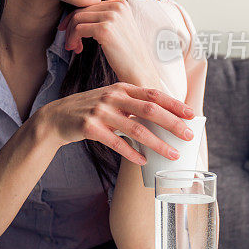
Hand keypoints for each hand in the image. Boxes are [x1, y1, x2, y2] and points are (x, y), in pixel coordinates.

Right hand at [33, 82, 194, 164]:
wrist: (56, 117)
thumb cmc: (89, 110)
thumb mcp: (110, 100)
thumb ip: (132, 104)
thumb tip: (162, 118)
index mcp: (120, 88)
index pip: (152, 94)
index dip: (173, 103)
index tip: (191, 114)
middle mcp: (112, 97)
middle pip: (149, 109)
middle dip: (172, 123)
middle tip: (188, 135)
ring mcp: (100, 111)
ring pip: (136, 129)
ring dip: (157, 143)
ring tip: (172, 154)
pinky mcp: (90, 127)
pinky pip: (116, 143)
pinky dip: (132, 153)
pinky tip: (143, 160)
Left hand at [58, 0, 158, 85]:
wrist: (139, 71)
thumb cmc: (126, 54)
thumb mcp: (117, 28)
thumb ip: (102, 18)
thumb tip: (76, 14)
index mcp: (121, 4)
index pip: (90, 5)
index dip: (76, 18)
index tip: (70, 32)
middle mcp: (118, 6)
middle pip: (82, 10)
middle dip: (71, 26)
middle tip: (70, 43)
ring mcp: (112, 17)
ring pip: (77, 18)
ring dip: (70, 34)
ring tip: (73, 47)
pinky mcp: (105, 29)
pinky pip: (78, 29)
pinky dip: (73, 39)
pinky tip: (77, 49)